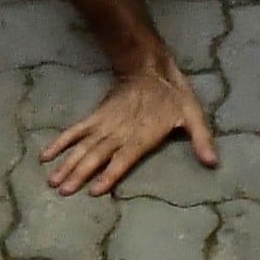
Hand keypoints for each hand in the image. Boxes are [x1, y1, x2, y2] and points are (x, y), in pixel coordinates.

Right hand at [44, 68, 215, 195]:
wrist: (150, 68)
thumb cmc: (174, 96)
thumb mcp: (193, 115)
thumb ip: (201, 139)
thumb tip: (213, 163)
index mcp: (142, 136)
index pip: (123, 159)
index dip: (109, 174)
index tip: (94, 191)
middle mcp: (120, 133)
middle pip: (96, 156)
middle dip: (80, 174)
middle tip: (63, 191)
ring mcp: (105, 124)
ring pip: (83, 146)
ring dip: (68, 164)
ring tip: (53, 181)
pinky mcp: (96, 117)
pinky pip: (75, 130)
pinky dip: (61, 142)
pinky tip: (46, 155)